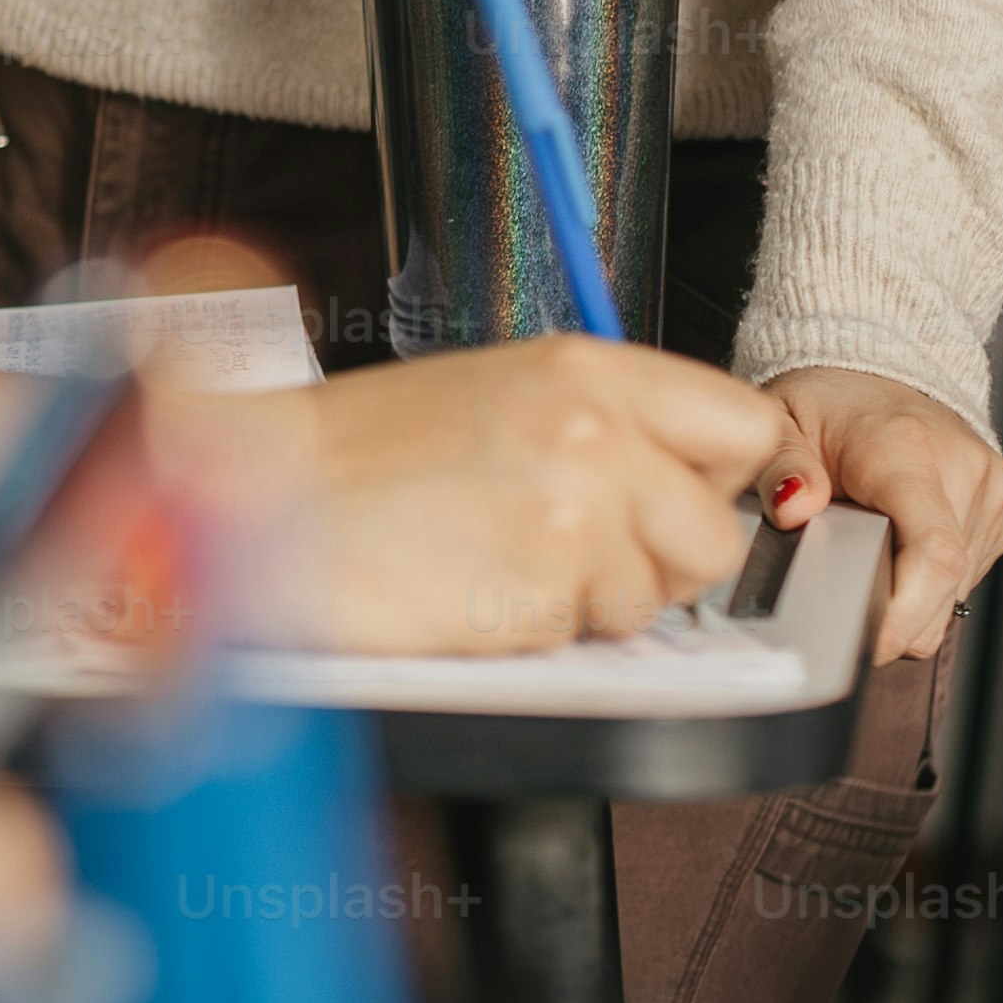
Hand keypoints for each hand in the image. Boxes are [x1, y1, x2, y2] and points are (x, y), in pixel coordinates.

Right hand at [172, 333, 788, 655]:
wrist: (263, 497)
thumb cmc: (354, 455)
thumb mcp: (494, 393)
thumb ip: (600, 420)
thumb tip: (678, 474)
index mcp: (583, 367)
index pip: (739, 422)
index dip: (712, 477)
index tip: (677, 496)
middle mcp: (593, 430)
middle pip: (714, 530)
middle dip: (660, 560)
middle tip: (575, 548)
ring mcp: (574, 512)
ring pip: (659, 597)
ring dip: (594, 600)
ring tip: (503, 560)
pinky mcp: (541, 590)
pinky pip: (586, 635)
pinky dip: (537, 628)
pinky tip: (474, 587)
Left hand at [760, 365, 1002, 662]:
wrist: (879, 368)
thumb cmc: (828, 399)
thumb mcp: (779, 422)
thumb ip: (782, 466)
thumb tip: (794, 507)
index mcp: (909, 449)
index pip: (934, 553)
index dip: (904, 614)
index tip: (867, 640)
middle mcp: (964, 469)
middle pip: (944, 585)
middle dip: (895, 615)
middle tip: (842, 600)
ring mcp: (993, 491)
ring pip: (957, 590)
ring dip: (912, 596)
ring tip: (868, 552)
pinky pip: (969, 574)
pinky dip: (932, 580)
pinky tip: (898, 544)